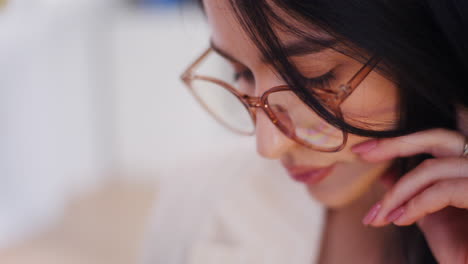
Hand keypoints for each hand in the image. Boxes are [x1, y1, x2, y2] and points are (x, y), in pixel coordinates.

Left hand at [353, 129, 467, 263]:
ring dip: (398, 192)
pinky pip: (444, 190)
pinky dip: (416, 204)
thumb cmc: (461, 249)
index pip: (436, 140)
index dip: (400, 140)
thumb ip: (412, 194)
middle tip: (361, 154)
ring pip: (434, 169)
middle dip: (395, 144)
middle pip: (439, 138)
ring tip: (380, 215)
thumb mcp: (430, 217)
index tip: (364, 149)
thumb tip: (385, 174)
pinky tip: (400, 220)